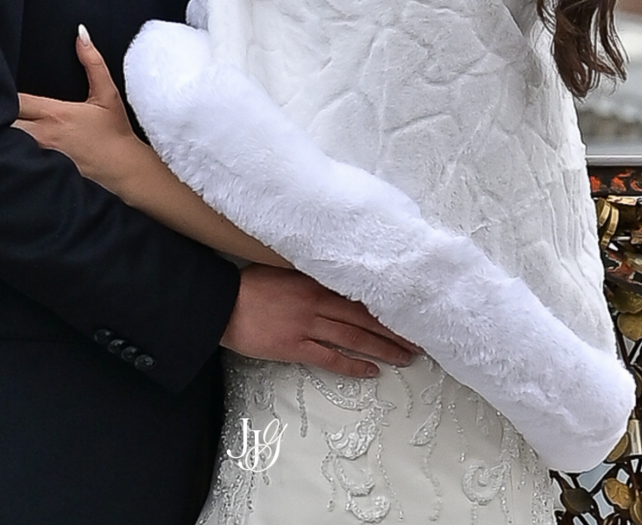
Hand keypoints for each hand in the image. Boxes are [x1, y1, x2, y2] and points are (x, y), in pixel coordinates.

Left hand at [14, 25, 140, 188]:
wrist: (124, 172)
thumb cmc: (115, 133)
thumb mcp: (107, 95)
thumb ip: (93, 62)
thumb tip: (81, 33)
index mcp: (55, 114)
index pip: (15, 101)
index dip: (2, 95)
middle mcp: (43, 137)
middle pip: (2, 125)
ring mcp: (39, 159)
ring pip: (4, 146)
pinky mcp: (40, 176)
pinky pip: (14, 166)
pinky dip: (6, 159)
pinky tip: (2, 156)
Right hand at [221, 264, 420, 379]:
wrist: (222, 303)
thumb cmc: (250, 285)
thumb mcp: (284, 271)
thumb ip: (310, 276)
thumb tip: (335, 278)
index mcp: (315, 281)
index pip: (360, 295)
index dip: (386, 307)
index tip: (409, 313)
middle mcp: (316, 302)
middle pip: (364, 318)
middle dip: (394, 331)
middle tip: (419, 341)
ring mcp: (306, 326)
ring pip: (353, 338)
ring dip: (382, 348)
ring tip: (406, 358)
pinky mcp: (294, 347)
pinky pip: (330, 358)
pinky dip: (352, 365)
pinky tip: (371, 371)